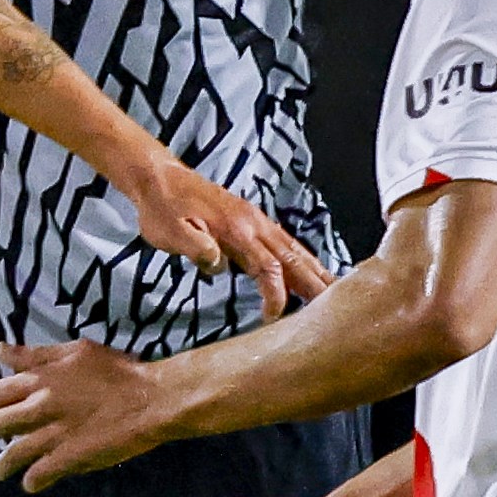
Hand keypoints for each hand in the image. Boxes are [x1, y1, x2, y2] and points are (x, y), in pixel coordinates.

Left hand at [0, 338, 176, 490]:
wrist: (152, 397)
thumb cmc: (117, 370)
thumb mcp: (73, 351)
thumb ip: (34, 354)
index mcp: (40, 379)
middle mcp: (42, 405)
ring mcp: (56, 432)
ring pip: (15, 452)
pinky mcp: (73, 455)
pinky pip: (42, 472)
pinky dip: (32, 480)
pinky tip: (28, 484)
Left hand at [118, 159, 331, 324]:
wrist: (160, 179)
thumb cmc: (162, 209)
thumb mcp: (168, 230)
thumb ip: (194, 246)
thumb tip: (219, 264)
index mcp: (236, 229)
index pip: (267, 266)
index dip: (276, 294)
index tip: (274, 318)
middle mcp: (253, 224)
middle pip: (293, 257)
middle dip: (315, 283)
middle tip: (335, 310)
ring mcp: (255, 221)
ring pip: (294, 249)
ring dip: (315, 270)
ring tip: (335, 292)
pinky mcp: (252, 221)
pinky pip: (285, 242)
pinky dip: (302, 258)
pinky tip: (310, 270)